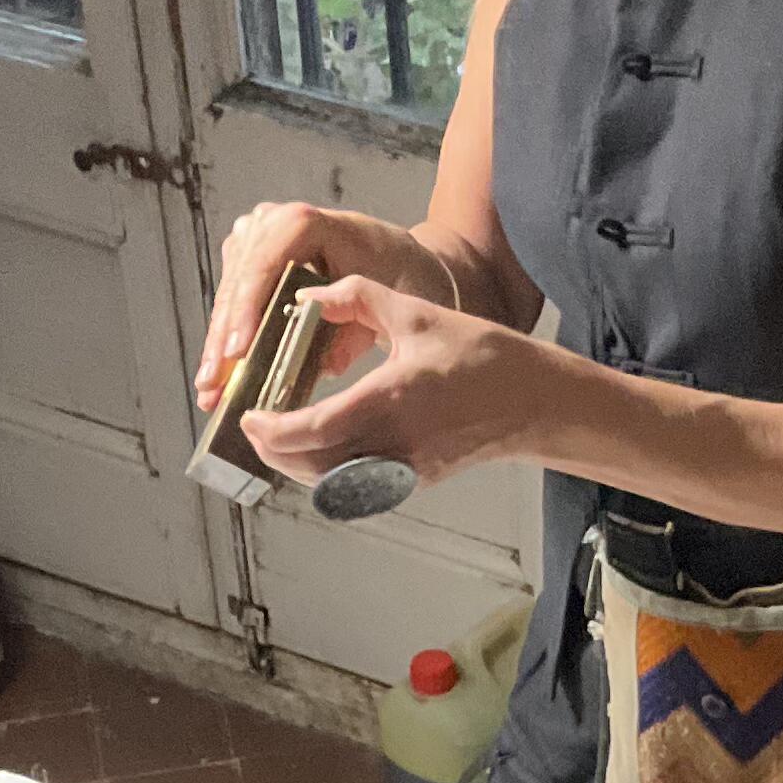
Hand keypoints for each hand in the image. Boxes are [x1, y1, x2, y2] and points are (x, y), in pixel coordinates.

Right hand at [194, 202, 430, 407]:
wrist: (397, 259)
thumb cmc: (395, 273)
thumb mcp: (383, 301)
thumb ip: (352, 332)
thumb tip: (324, 368)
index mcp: (303, 223)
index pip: (263, 267)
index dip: (246, 311)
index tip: (237, 353)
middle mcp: (271, 222)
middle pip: (239, 285)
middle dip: (224, 339)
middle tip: (213, 386)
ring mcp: (255, 237)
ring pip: (228, 295)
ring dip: (218, 344)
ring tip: (210, 389)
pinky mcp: (250, 259)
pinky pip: (233, 301)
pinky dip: (227, 339)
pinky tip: (218, 375)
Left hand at [241, 271, 540, 490]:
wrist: (532, 402)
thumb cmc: (483, 357)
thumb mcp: (418, 312)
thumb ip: (357, 297)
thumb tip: (309, 297)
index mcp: (392, 400)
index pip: (315, 429)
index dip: (272, 431)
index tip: (250, 417)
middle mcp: (395, 444)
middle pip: (312, 466)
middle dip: (274, 451)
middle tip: (255, 427)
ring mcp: (404, 469)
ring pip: (329, 483)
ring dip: (297, 464)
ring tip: (279, 437)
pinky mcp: (412, 481)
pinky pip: (354, 485)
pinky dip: (327, 471)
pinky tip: (318, 446)